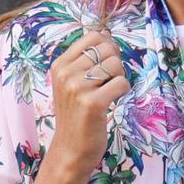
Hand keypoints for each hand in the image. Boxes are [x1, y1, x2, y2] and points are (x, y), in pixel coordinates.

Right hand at [47, 26, 130, 182]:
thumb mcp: (71, 84)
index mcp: (60, 65)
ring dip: (120, 78)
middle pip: (107, 49)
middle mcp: (65, 73)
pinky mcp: (92, 103)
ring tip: (109, 94)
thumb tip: (106, 32)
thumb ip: (85, 60)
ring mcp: (77, 88)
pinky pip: (121, 84)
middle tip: (110, 82)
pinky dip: (123, 92)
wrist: (70, 150)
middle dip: (116, 64)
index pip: (93, 36)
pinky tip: (112, 102)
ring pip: (115, 65)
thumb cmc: (76, 117)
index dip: (108, 47)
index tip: (106, 66)